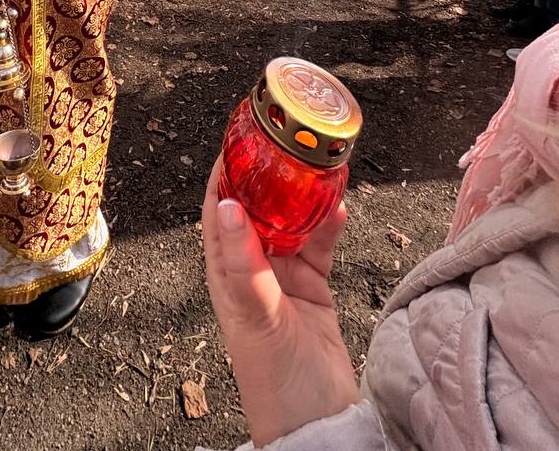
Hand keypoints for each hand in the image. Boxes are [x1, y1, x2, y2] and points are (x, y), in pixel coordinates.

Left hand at [202, 158, 357, 445]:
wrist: (319, 424)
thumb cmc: (276, 380)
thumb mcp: (257, 315)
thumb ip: (244, 263)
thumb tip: (229, 207)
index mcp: (224, 271)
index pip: (218, 209)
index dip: (225, 171)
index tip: (237, 136)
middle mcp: (251, 268)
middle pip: (257, 207)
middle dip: (269, 174)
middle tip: (286, 139)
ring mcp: (283, 277)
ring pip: (292, 221)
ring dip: (303, 194)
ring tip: (318, 163)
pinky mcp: (314, 288)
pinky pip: (320, 244)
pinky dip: (330, 224)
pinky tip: (341, 204)